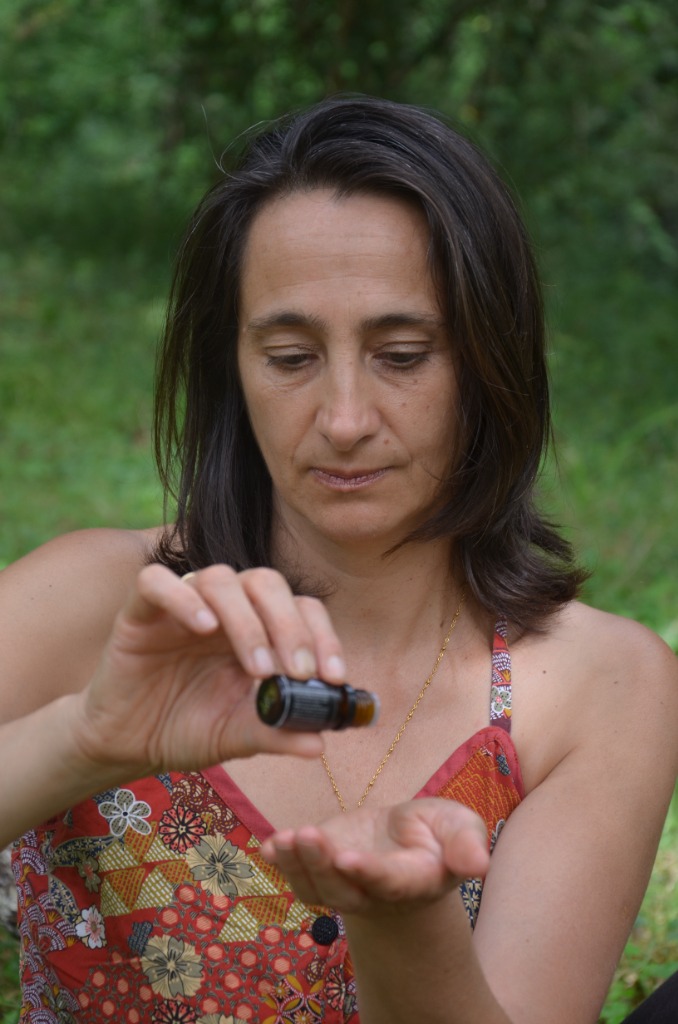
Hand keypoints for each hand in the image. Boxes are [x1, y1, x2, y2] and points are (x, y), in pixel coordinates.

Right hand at [69, 563, 345, 776]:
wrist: (128, 742)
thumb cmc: (187, 729)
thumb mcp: (238, 736)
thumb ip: (277, 734)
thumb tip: (320, 743)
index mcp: (259, 629)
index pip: (303, 608)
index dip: (323, 636)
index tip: (334, 678)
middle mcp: (227, 609)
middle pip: (268, 583)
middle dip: (291, 625)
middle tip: (299, 672)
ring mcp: (184, 604)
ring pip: (222, 579)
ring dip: (247, 620)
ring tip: (258, 668)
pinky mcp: (141, 609)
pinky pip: (156, 582)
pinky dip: (182, 597)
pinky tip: (201, 627)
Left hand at [260, 798, 489, 915]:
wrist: (409, 842)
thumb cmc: (438, 833)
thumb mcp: (460, 826)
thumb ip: (467, 843)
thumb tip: (478, 865)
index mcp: (413, 880)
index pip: (390, 882)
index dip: (369, 873)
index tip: (348, 857)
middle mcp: (375, 893)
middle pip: (345, 890)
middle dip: (322, 866)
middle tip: (307, 835)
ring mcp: (346, 887)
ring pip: (317, 890)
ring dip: (297, 866)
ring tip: (283, 839)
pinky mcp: (324, 873)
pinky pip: (300, 881)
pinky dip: (281, 866)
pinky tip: (268, 846)